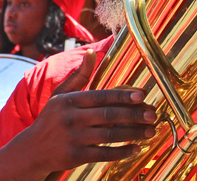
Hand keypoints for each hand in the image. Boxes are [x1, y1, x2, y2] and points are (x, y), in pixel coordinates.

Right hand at [0, 49, 156, 180]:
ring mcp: (73, 139)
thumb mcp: (62, 94)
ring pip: (109, 135)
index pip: (101, 96)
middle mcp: (72, 118)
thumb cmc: (52, 118)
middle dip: (134, 115)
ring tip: (151, 131)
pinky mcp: (74, 157)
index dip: (123, 95)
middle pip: (109, 115)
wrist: (30, 150)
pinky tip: (136, 148)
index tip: (141, 95)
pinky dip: (121, 152)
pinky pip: (103, 154)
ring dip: (133, 134)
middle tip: (153, 114)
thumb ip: (80, 75)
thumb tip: (92, 52)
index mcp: (71, 100)